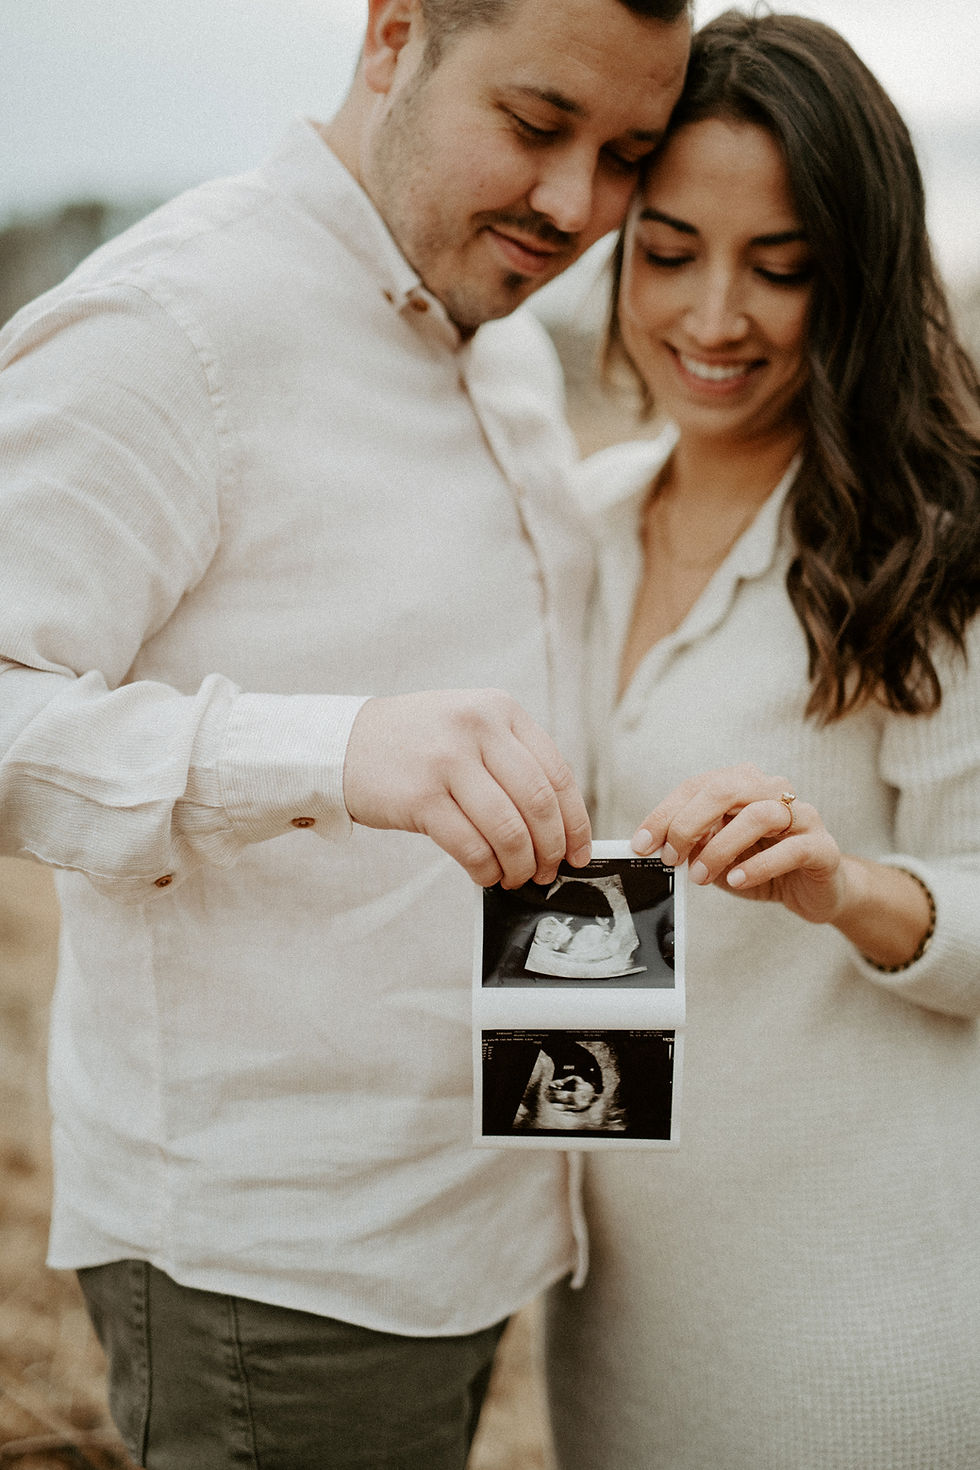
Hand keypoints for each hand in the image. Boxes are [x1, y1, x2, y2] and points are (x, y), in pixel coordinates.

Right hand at [343, 689, 591, 887]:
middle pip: (538, 804)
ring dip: (520, 865)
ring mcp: (447, 761)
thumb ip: (513, 760)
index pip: (557, 773)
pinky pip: (470, 846)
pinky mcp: (421, 796)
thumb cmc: (417, 742)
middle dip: (551, 849)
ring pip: (508, 829)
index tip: (579, 852)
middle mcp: (477, 728)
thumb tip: (559, 823)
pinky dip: (486, 870)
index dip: (575, 822)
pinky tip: (486, 875)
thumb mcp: (471, 727)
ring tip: (516, 876)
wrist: (346, 742)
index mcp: (500, 710)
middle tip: (549, 870)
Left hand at [632, 762, 845, 925]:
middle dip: (689, 823)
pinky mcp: (822, 846)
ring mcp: (802, 816)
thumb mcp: (718, 855)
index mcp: (743, 785)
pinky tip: (736, 881)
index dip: (664, 814)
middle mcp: (773, 791)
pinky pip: (791, 849)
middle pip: (725, 790)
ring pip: (758, 815)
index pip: (696, 787)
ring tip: (701, 876)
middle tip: (670, 858)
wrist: (818, 890)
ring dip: (721, 847)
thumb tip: (657, 847)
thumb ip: (694, 846)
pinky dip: (758, 865)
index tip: (641, 844)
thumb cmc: (762, 866)